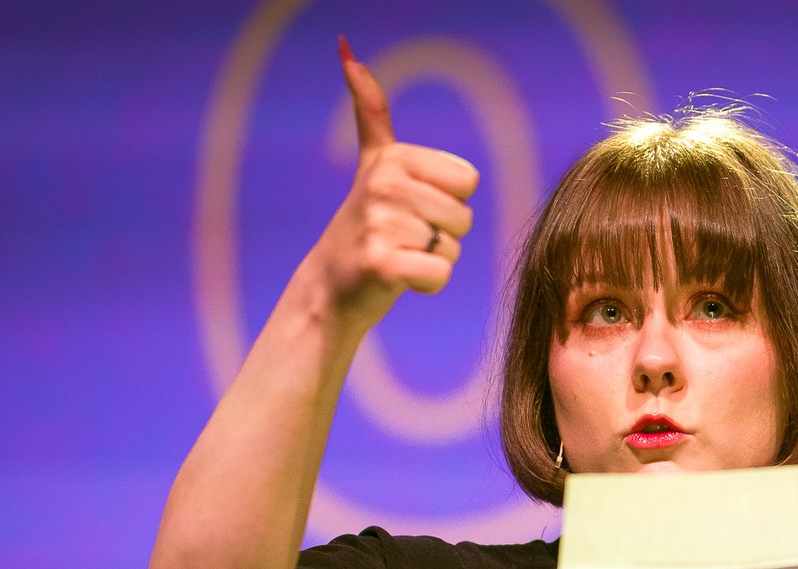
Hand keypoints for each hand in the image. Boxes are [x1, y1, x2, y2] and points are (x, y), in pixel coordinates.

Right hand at [310, 36, 480, 329]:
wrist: (330, 286)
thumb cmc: (365, 226)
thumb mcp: (372, 164)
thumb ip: (369, 112)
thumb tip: (350, 53)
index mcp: (393, 158)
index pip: (467, 181)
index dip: (448, 202)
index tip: (413, 208)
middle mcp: (384, 184)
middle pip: (463, 217)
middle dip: (442, 235)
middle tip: (404, 238)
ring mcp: (380, 224)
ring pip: (452, 248)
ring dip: (432, 260)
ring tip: (398, 255)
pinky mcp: (382, 264)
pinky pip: (440, 274)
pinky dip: (427, 284)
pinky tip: (399, 279)